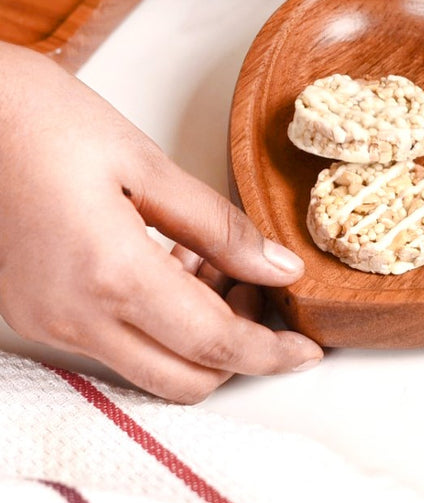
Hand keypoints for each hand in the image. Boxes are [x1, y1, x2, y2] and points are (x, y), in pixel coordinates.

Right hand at [0, 44, 321, 402]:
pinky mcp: (36, 313)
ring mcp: (48, 321)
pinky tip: (172, 266)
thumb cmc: (47, 121)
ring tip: (215, 267)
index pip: (213, 343)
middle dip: (238, 351)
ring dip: (199, 337)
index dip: (270, 353)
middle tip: (260, 293)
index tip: (307, 348)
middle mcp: (73, 316)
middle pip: (183, 380)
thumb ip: (221, 227)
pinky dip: (159, 324)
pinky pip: (116, 344)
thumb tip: (279, 268)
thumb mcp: (148, 164)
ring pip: (150, 368)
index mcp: (110, 274)